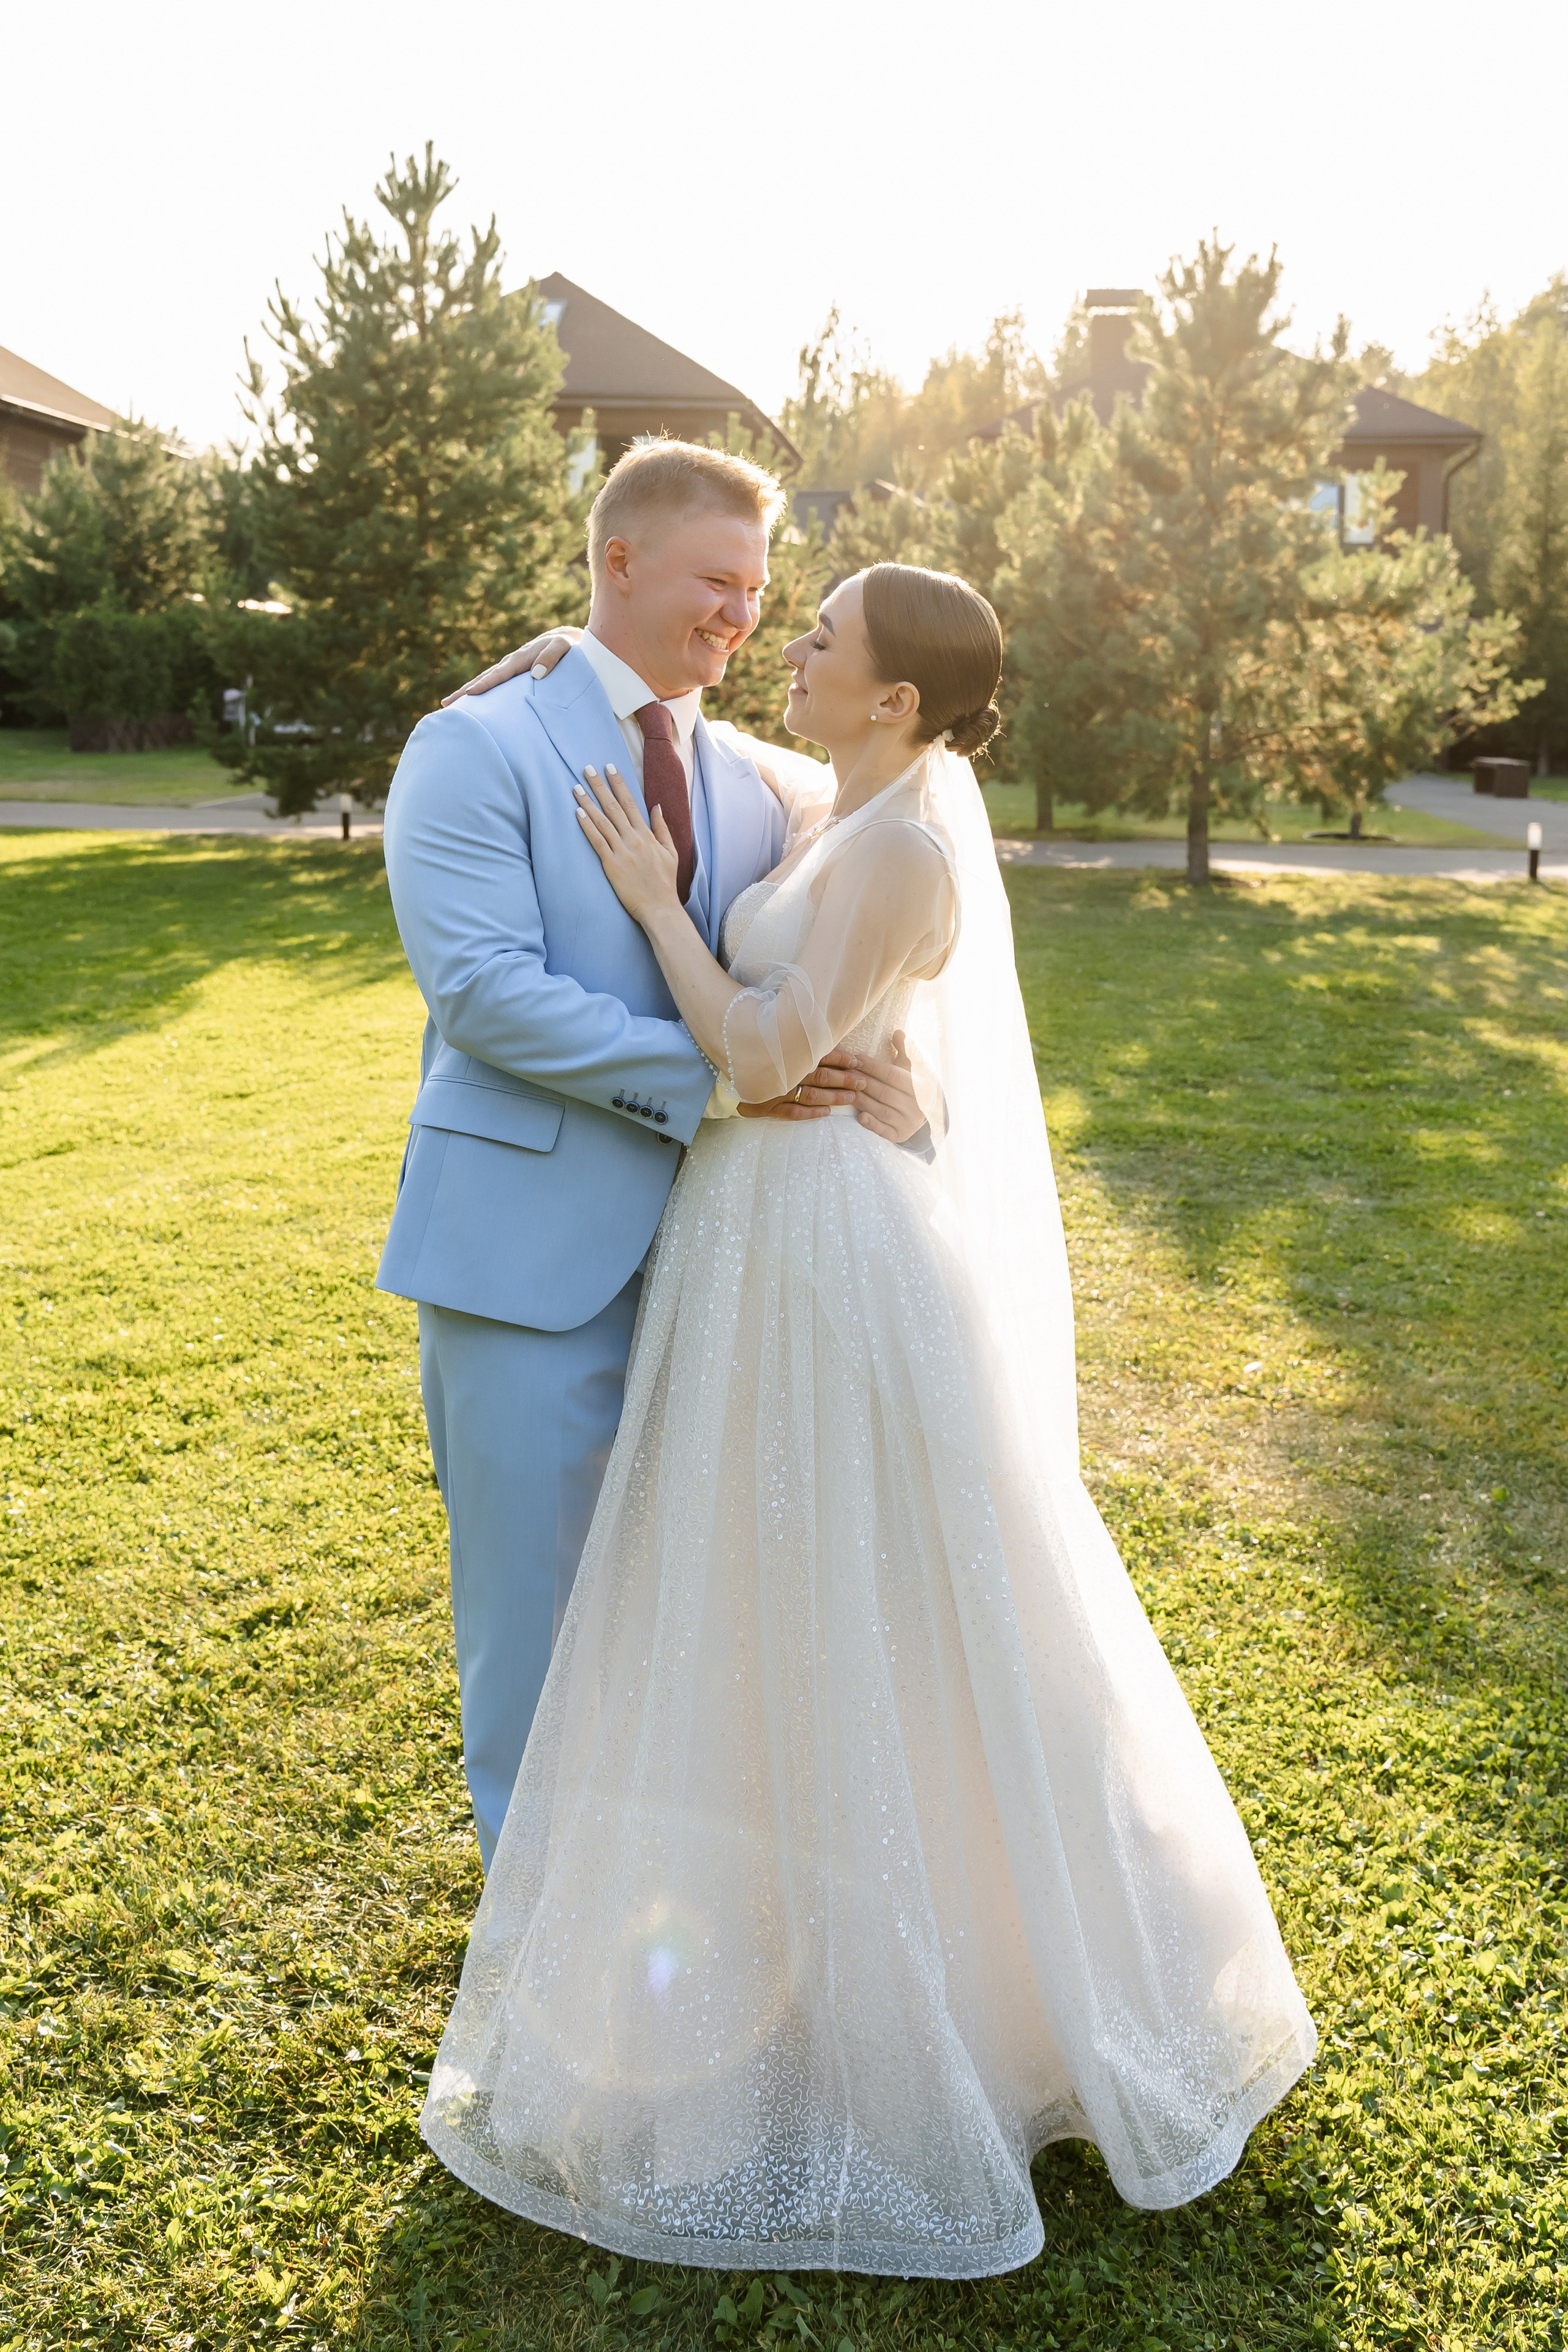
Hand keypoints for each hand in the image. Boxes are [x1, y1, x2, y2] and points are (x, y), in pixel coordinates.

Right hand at [441, 627, 580, 704]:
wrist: (569, 640)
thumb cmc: (568, 646)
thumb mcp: (563, 647)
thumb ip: (552, 657)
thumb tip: (536, 673)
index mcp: (520, 659)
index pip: (498, 674)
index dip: (484, 684)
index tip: (469, 694)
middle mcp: (510, 664)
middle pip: (484, 678)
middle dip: (465, 691)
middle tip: (446, 704)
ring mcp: (510, 669)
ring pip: (485, 681)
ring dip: (467, 693)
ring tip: (450, 705)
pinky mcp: (514, 676)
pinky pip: (494, 684)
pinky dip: (481, 693)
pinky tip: (473, 704)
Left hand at [574, 764, 680, 922]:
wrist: (660, 907)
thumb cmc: (665, 882)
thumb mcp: (670, 852)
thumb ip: (662, 828)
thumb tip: (656, 807)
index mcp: (647, 835)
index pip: (630, 803)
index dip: (619, 784)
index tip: (609, 768)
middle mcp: (633, 839)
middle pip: (613, 807)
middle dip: (599, 786)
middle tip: (587, 769)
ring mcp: (621, 851)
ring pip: (602, 821)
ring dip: (588, 802)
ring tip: (576, 787)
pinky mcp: (611, 865)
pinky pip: (597, 841)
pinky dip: (587, 826)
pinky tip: (578, 813)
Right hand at [741, 1032, 925, 1141]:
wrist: (718, 1064)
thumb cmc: (747, 1045)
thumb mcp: (768, 1033)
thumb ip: (791, 1032)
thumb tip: (814, 1022)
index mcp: (789, 1053)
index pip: (821, 1055)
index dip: (842, 1059)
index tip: (858, 1061)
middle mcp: (786, 1072)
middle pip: (822, 1077)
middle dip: (845, 1080)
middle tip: (863, 1082)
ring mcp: (776, 1091)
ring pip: (812, 1095)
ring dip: (834, 1097)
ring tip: (852, 1098)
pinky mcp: (766, 1106)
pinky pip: (792, 1112)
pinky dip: (810, 1113)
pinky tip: (826, 1114)